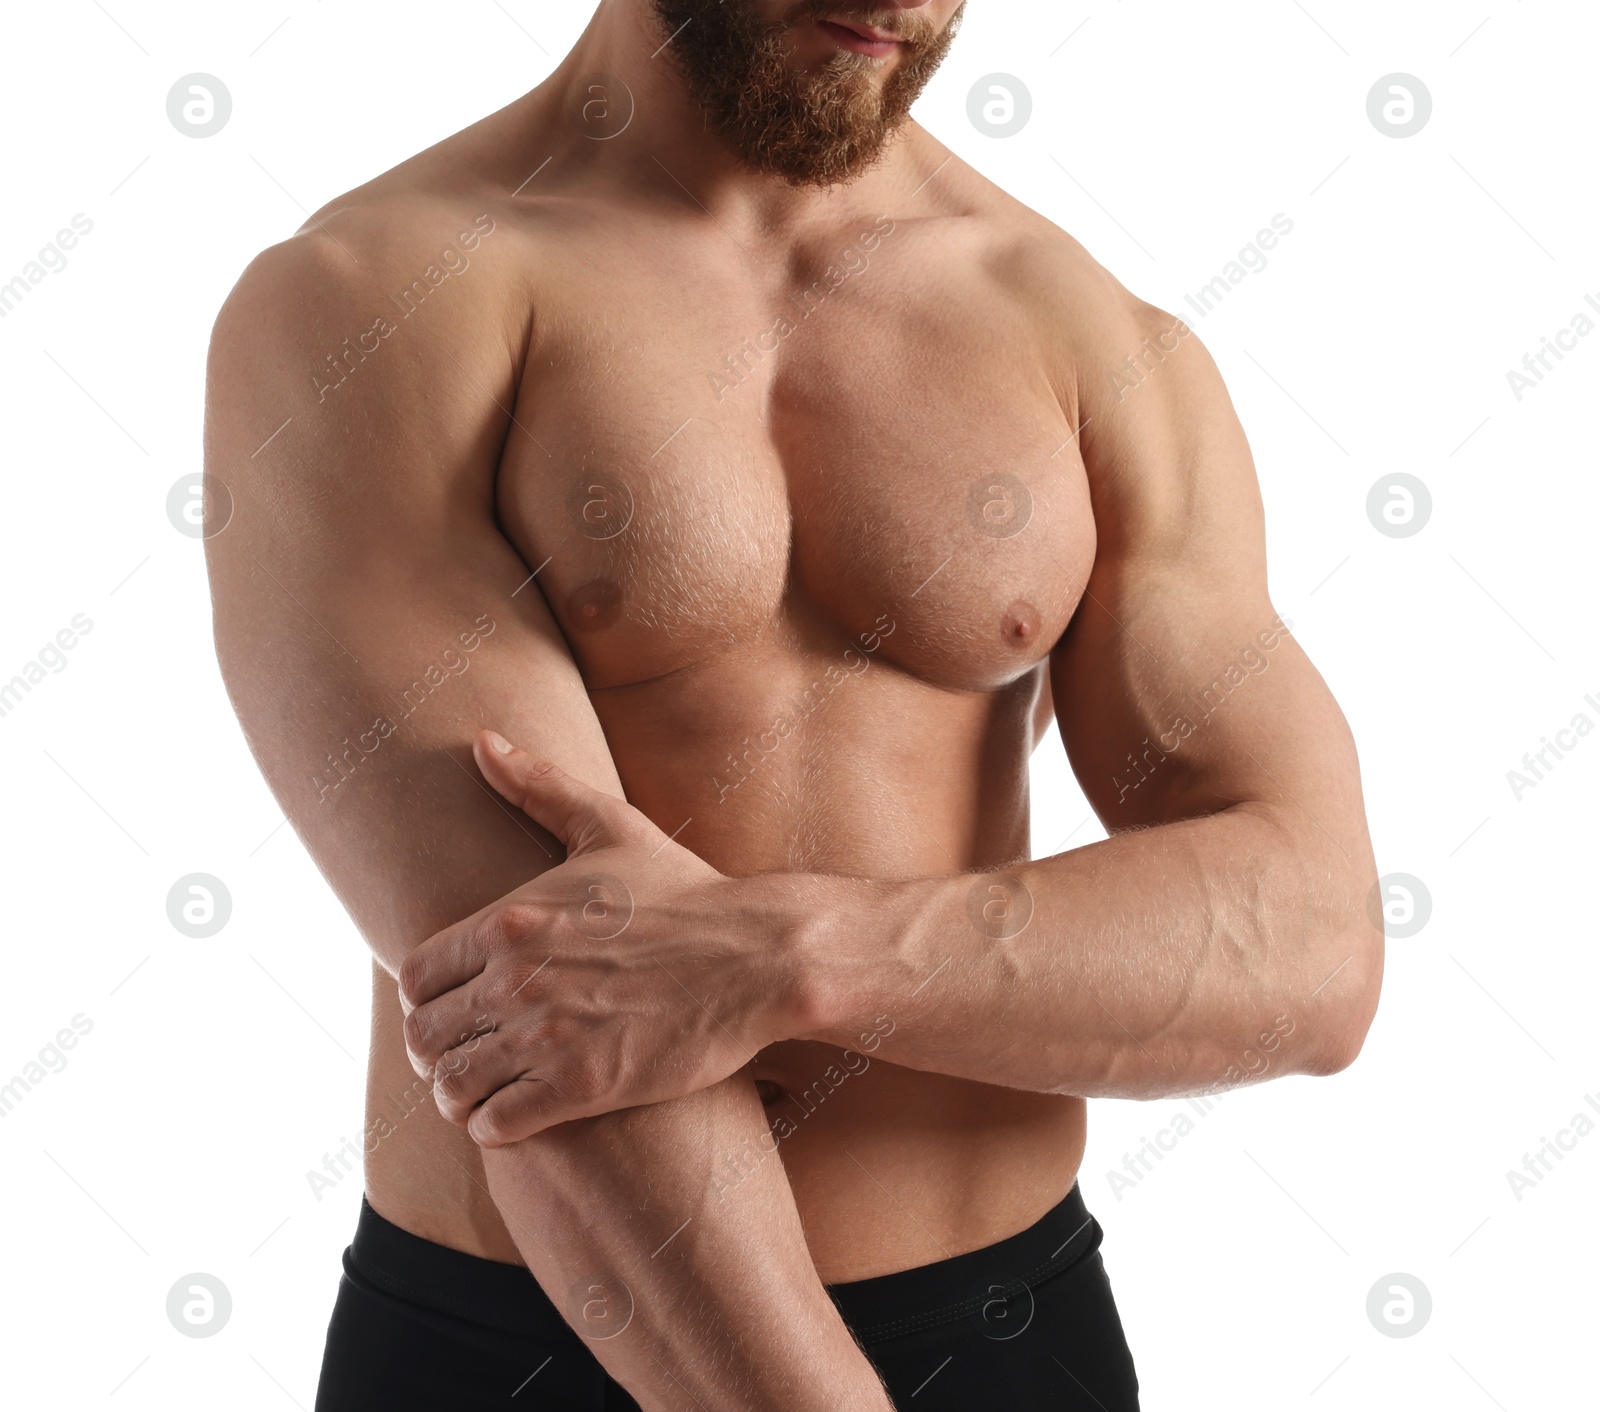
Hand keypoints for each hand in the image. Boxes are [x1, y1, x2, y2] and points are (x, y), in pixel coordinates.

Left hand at [397, 730, 806, 1144]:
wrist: (758, 956)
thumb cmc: (687, 893)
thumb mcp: (609, 828)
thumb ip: (538, 786)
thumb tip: (481, 740)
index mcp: (509, 920)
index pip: (415, 976)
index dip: (426, 998)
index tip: (454, 1006)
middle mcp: (517, 979)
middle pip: (424, 1037)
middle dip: (438, 1051)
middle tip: (467, 1055)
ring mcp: (547, 1036)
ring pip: (451, 1086)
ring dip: (458, 1094)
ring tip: (483, 1093)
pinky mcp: (582, 1086)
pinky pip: (495, 1124)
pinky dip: (493, 1125)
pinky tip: (515, 1114)